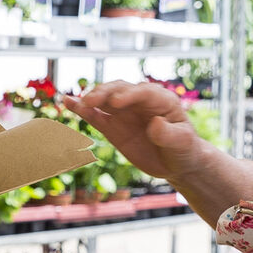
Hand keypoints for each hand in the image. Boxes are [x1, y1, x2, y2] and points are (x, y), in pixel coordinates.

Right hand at [64, 81, 210, 183]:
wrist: (176, 163)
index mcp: (161, 100)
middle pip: (119, 90)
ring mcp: (124, 112)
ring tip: (77, 102)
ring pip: (105, 99)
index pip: (143, 91)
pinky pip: (95, 115)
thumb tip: (154, 125)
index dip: (129, 94)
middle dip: (105, 93)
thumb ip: (169, 134)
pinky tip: (68, 102)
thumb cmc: (184, 149)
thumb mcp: (183, 143)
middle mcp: (139, 101)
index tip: (116, 102)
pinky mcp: (113, 126)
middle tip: (92, 101)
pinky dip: (81, 109)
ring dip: (91, 98)